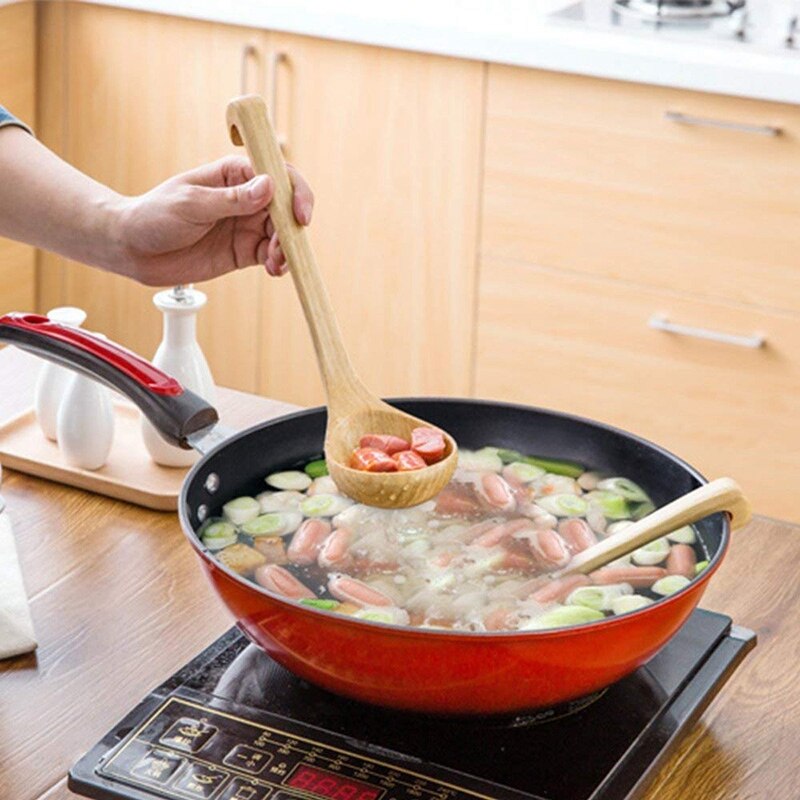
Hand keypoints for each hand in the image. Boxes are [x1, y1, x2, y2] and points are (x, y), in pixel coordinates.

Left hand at [115, 155, 313, 285]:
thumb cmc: (154, 215)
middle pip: (286, 206)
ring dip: (287, 248)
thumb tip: (268, 186)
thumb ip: (230, 199)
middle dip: (293, 227)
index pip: (277, 174)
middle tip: (285, 247)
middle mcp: (246, 198)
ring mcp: (246, 225)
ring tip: (276, 263)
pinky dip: (279, 262)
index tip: (298, 214)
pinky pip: (271, 255)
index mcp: (234, 174)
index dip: (294, 192)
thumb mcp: (191, 204)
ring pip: (282, 234)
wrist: (134, 249)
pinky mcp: (244, 251)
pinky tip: (274, 269)